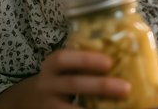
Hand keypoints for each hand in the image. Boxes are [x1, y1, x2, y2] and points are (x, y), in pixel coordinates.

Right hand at [0, 49, 130, 108]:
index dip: (86, 59)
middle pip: (73, 84)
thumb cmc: (60, 77)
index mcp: (51, 65)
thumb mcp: (64, 66)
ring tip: (120, 107)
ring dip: (97, 108)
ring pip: (70, 108)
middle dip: (101, 86)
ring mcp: (48, 104)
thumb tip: (124, 54)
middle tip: (126, 87)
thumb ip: (84, 61)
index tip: (109, 62)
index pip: (64, 59)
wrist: (31, 99)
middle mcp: (47, 84)